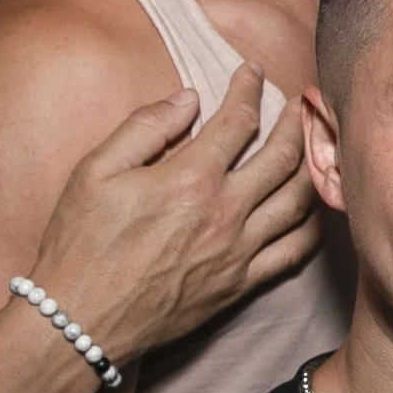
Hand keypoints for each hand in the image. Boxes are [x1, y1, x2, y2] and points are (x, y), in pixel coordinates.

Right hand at [30, 64, 325, 364]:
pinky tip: (312, 205)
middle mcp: (225, 214)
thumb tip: (188, 97)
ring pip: (299, 200)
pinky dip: (312, 222)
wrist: (80, 321)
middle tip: (298, 101)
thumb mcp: (94, 171)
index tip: (250, 71)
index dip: (249, 88)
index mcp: (190, 179)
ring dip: (312, 164)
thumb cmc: (80, 243)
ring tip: (313, 143)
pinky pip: (295, 251)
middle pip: (283, 156)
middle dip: (295, 120)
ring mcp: (238, 252)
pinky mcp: (241, 285)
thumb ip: (145, 126)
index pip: (238, 120)